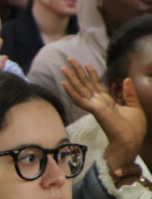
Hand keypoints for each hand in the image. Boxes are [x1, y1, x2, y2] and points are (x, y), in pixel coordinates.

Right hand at [61, 59, 146, 181]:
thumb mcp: (134, 107)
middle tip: (70, 59)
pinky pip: (79, 99)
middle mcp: (99, 102)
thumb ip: (129, 93)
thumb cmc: (134, 128)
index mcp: (108, 101)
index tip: (86, 64)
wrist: (130, 140)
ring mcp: (94, 105)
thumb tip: (127, 79)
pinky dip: (71, 92)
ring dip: (71, 78)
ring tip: (63, 67)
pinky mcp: (93, 110)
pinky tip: (64, 83)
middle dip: (77, 71)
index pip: (97, 85)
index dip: (91, 74)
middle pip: (85, 83)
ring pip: (80, 88)